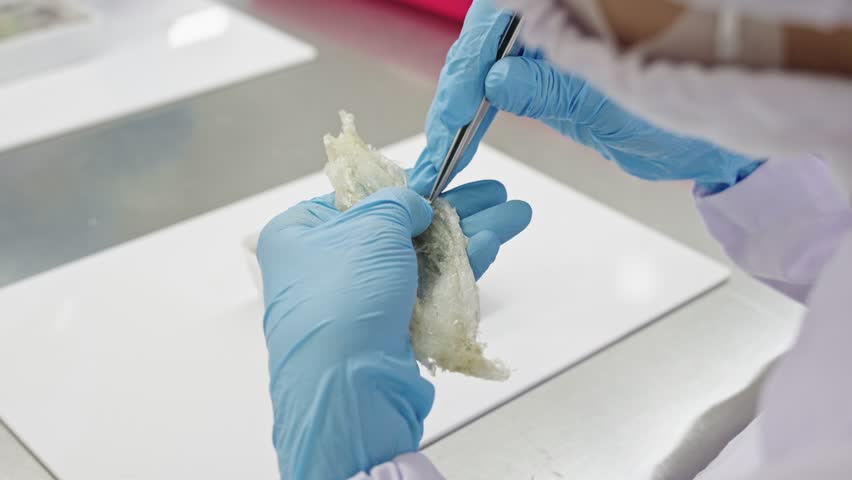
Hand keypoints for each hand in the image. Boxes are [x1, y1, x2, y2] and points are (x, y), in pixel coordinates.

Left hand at [257, 181, 529, 478]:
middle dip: (454, 209)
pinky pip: (425, 288)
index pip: (360, 197)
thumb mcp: (372, 228)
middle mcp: (325, 264)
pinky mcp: (386, 329)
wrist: (347, 391)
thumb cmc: (346, 298)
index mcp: (302, 232)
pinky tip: (493, 244)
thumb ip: (399, 203)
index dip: (408, 185)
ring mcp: (358, 299)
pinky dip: (458, 267)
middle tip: (497, 194)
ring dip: (468, 235)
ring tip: (514, 215)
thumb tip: (414, 203)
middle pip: (400, 226)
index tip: (446, 175)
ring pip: (420, 257)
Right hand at [409, 0, 761, 193]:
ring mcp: (560, 32)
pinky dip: (483, 100)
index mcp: (580, 8)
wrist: (710, 139)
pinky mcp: (554, 58)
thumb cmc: (683, 118)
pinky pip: (508, 70)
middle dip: (461, 82)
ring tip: (446, 139)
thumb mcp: (618, 109)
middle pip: (491, 31)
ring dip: (465, 94)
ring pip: (493, 51)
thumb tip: (497, 79)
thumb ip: (556, 92)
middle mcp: (567, 10)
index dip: (473, 63)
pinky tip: (466, 125)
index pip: (505, 20)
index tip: (457, 109)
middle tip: (443, 135)